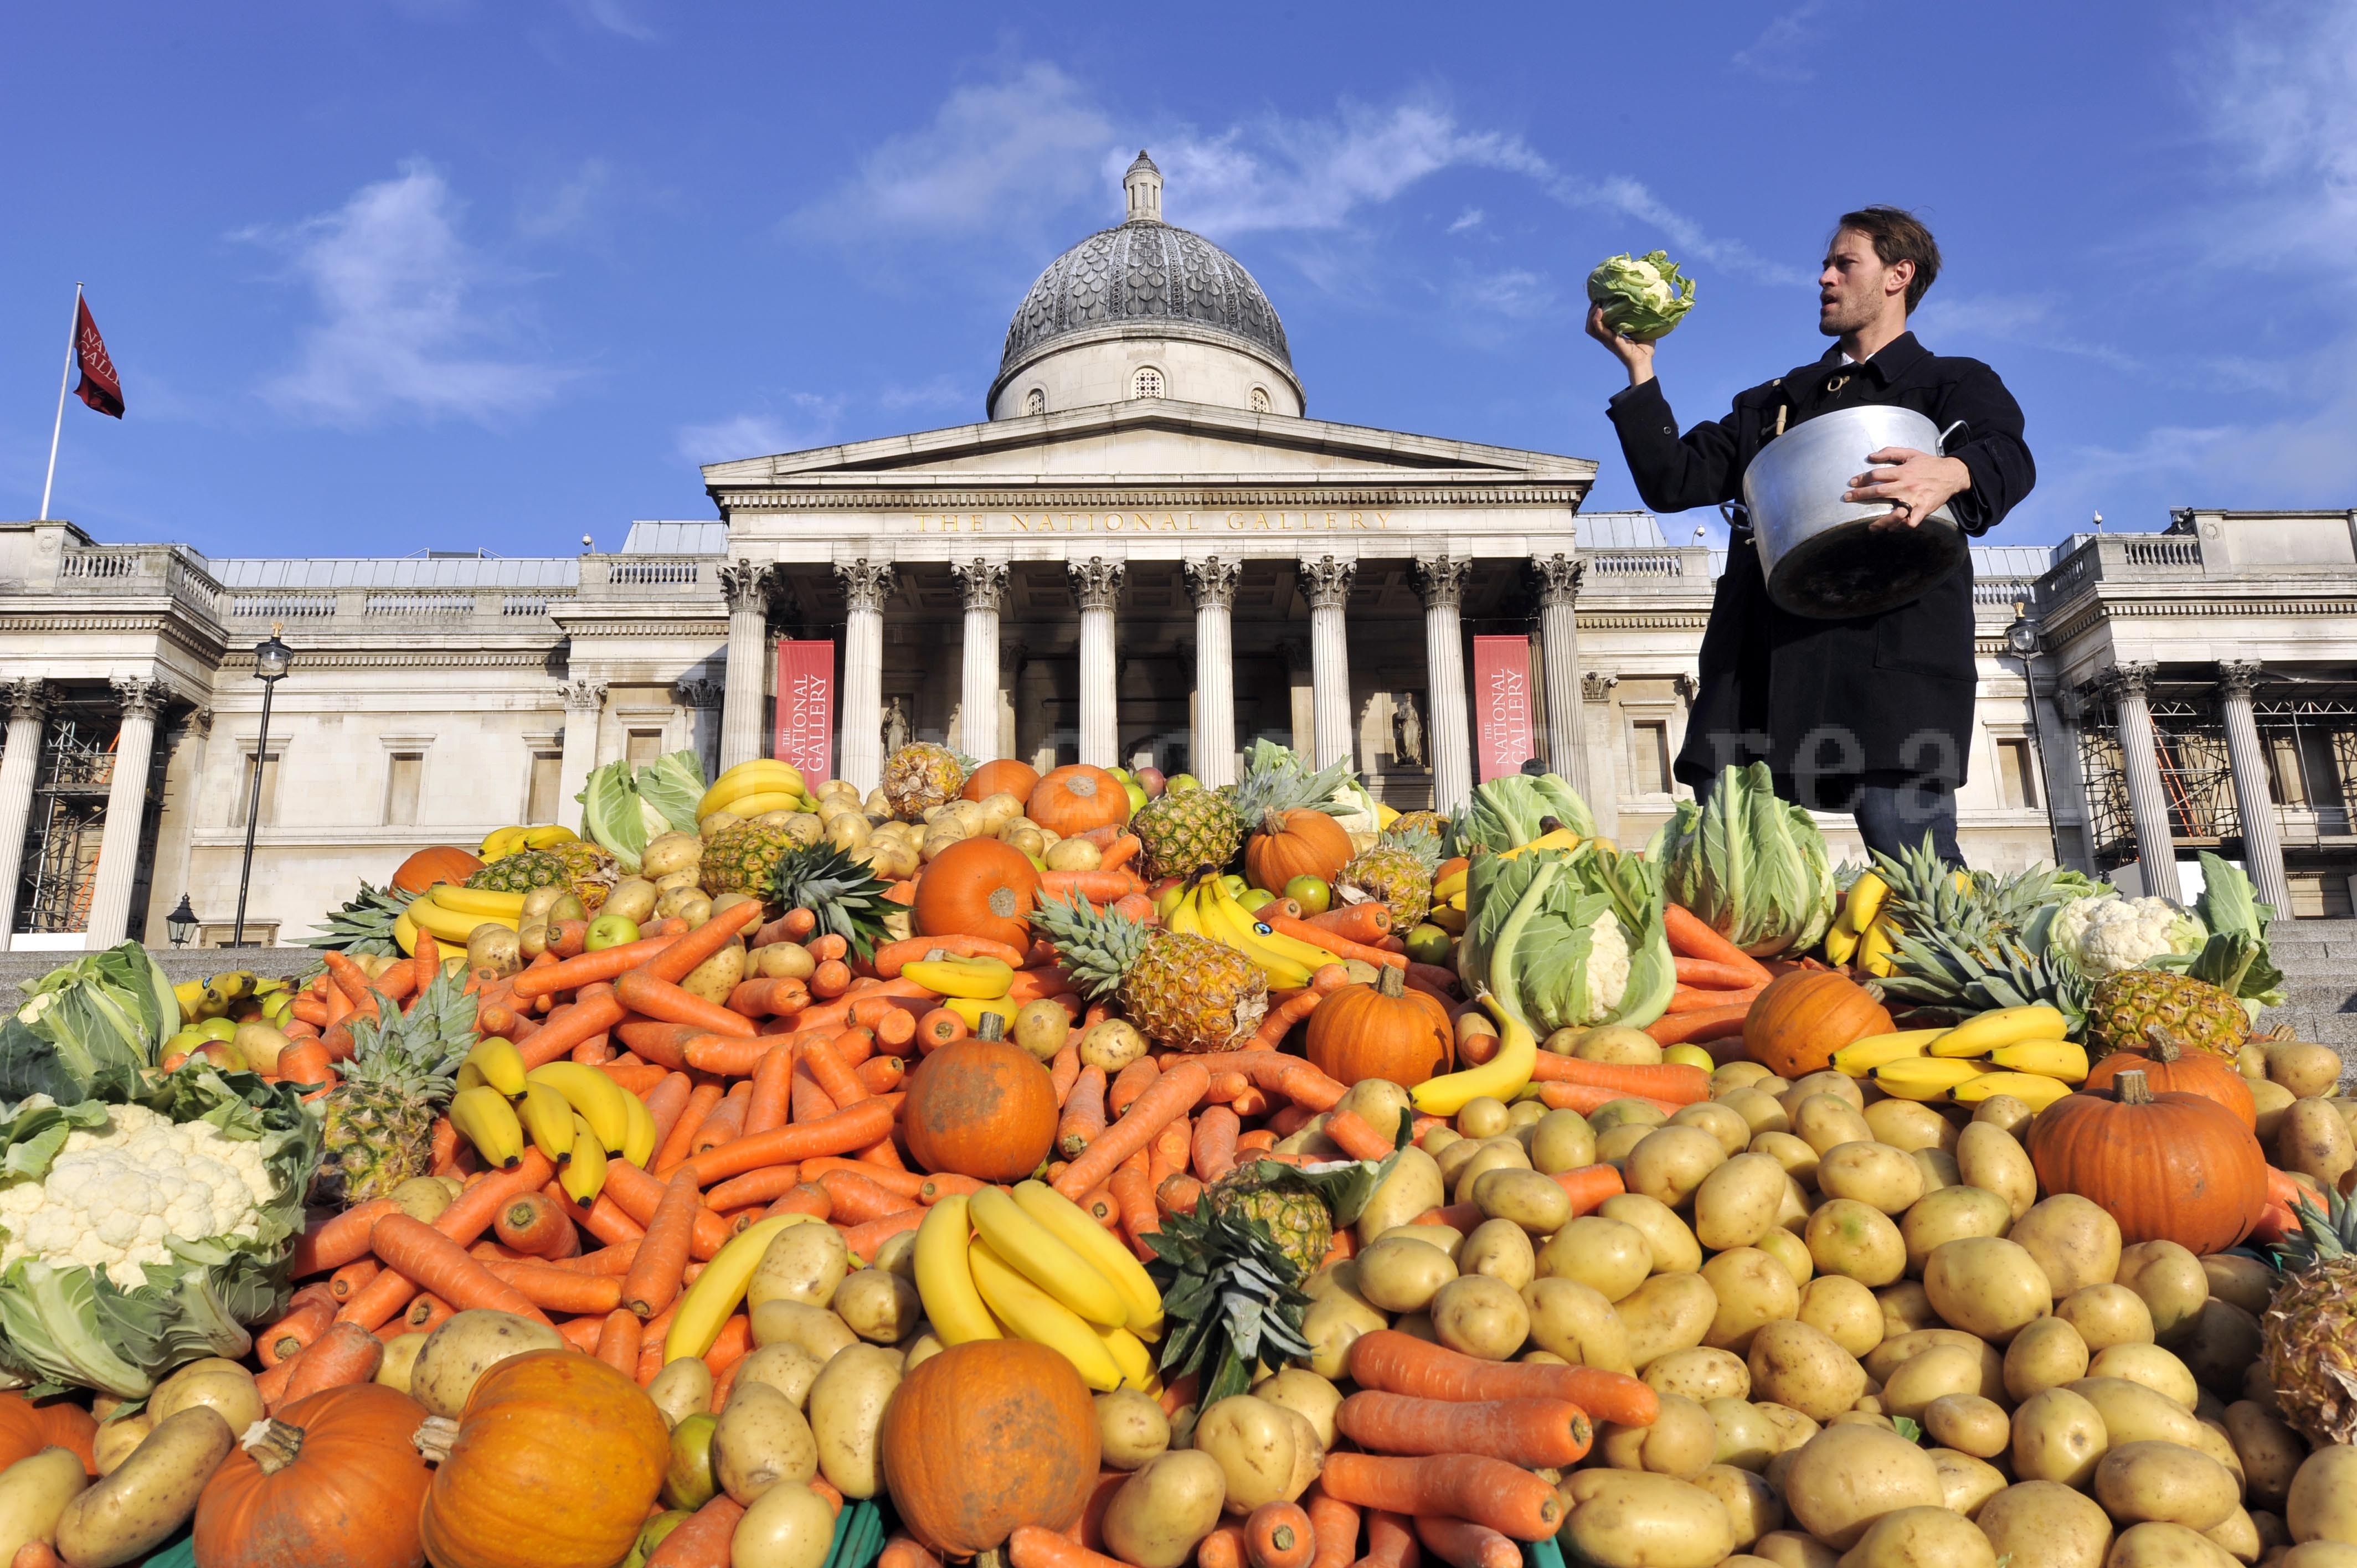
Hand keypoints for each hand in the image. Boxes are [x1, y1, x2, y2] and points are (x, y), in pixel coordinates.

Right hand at [1585, 304, 1654, 386]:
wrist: (1644, 362)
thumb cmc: (1645, 350)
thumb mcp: (1641, 330)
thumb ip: (1640, 320)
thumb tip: (1646, 307)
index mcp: (1611, 336)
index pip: (1598, 324)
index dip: (1596, 312)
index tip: (1602, 300)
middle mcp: (1606, 338)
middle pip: (1590, 325)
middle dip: (1591, 312)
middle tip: (1598, 300)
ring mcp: (1607, 340)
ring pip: (1591, 327)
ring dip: (1591, 315)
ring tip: (1597, 304)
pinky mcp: (1610, 340)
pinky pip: (1599, 329)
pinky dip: (1596, 320)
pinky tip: (1599, 310)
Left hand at [1846, 447, 1971, 530]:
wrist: (1953, 473)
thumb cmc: (1929, 464)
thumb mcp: (1910, 453)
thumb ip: (1890, 452)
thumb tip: (1870, 456)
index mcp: (1902, 472)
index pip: (1877, 475)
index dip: (1862, 478)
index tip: (1852, 483)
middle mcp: (1906, 485)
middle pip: (1879, 491)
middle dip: (1861, 495)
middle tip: (1847, 498)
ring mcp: (1915, 499)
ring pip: (1895, 512)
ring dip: (1882, 521)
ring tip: (1871, 527)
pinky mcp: (1924, 509)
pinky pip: (1911, 521)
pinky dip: (1902, 527)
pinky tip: (1893, 529)